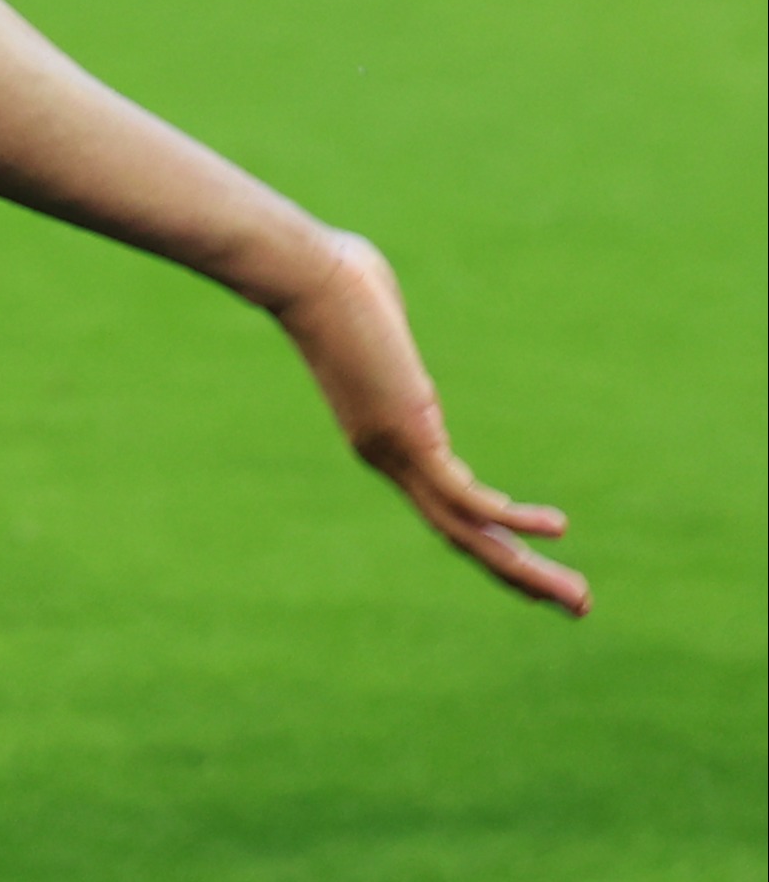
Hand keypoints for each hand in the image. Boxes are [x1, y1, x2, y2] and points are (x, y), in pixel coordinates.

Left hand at [270, 231, 586, 616]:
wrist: (304, 274)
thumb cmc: (335, 278)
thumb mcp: (372, 314)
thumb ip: (384, 328)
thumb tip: (377, 299)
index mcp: (383, 437)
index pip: (443, 505)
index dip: (490, 534)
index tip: (529, 554)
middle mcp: (387, 458)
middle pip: (461, 536)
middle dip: (518, 573)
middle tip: (573, 606)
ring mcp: (396, 453)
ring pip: (468, 532)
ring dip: (525, 570)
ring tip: (577, 599)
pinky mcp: (407, 437)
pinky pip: (466, 495)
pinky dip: (513, 518)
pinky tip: (557, 529)